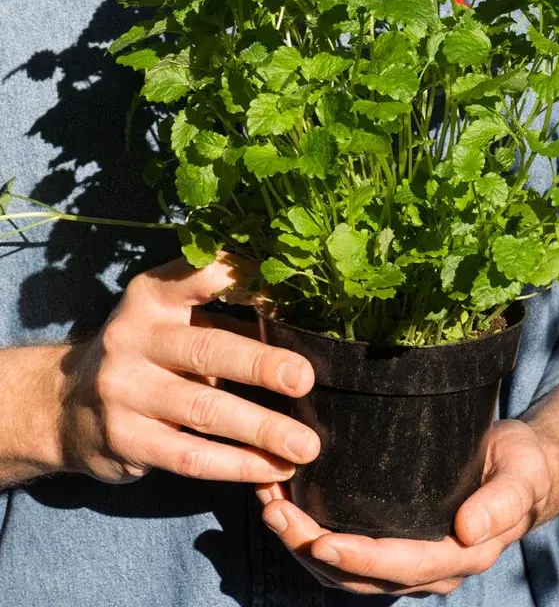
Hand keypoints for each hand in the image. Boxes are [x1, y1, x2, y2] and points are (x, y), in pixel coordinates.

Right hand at [56, 254, 319, 483]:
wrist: (64, 406)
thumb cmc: (146, 353)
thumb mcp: (172, 319)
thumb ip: (223, 317)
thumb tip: (295, 324)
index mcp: (153, 296)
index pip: (202, 277)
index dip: (246, 282)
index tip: (289, 295)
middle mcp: (134, 337)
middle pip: (208, 350)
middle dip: (261, 365)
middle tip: (305, 379)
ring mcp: (126, 391)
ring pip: (205, 409)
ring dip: (261, 429)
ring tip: (306, 445)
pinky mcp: (127, 440)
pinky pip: (190, 456)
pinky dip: (237, 465)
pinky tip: (271, 469)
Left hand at [257, 420, 550, 594]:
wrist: (521, 465)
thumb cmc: (521, 466)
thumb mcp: (520, 477)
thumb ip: (500, 504)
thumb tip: (467, 531)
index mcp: (459, 555)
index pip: (402, 565)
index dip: (359, 559)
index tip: (321, 542)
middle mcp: (428, 565)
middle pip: (361, 574)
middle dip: (312, 549)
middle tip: (276, 513)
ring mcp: (409, 555)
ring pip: (345, 568)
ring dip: (302, 543)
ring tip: (270, 506)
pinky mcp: (395, 535)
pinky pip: (348, 546)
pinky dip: (313, 531)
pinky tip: (290, 502)